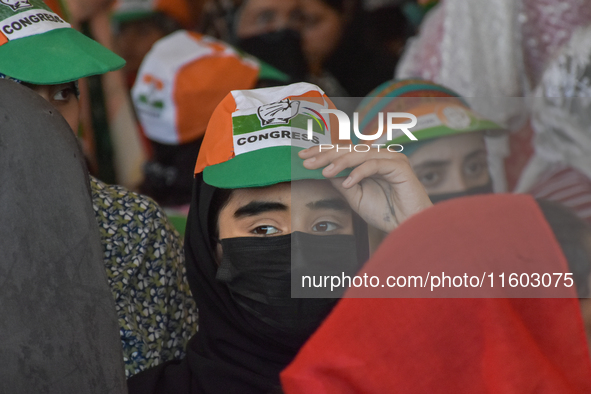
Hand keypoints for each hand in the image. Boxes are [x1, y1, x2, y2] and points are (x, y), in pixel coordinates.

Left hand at [300, 146, 432, 231]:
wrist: (406, 226)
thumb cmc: (384, 212)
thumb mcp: (355, 197)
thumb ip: (341, 182)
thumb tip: (322, 170)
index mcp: (369, 161)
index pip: (342, 151)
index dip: (322, 152)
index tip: (303, 158)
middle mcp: (379, 156)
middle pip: (348, 149)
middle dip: (326, 154)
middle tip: (307, 160)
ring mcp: (390, 158)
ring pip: (360, 154)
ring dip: (340, 162)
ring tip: (325, 172)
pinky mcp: (399, 165)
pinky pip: (375, 164)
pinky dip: (359, 172)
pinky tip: (347, 183)